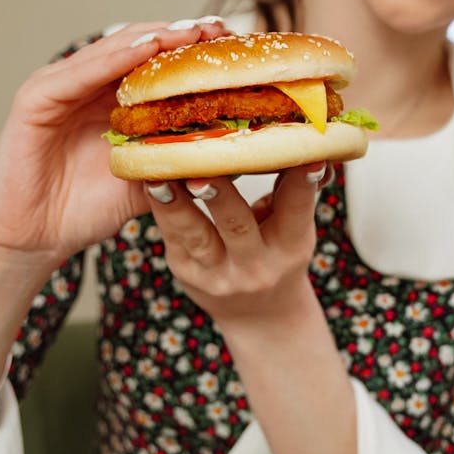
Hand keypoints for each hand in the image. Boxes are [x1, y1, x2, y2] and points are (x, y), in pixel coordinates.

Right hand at [0, 18, 228, 273]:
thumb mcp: (151, 180)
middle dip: (179, 35)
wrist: (39, 240)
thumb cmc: (91, 208)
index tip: (231, 39)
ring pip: (112, 50)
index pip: (157, 59)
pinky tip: (144, 49)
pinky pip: (78, 73)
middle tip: (216, 27)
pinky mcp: (35, 99)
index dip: (192, 48)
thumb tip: (238, 152)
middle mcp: (88, 84)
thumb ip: (182, 159)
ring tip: (188, 32)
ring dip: (153, 38)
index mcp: (114, 96)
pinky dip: (113, 58)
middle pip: (139, 45)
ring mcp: (60, 87)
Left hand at [145, 162, 328, 326]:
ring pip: (195, 234)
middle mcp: (255, 264)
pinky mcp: (185, 270)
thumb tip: (302, 140)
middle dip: (220, 195)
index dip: (301, 182)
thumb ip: (292, 190)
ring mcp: (216, 272)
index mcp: (291, 246)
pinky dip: (160, 207)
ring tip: (158, 177)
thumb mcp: (294, 228)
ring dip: (175, 204)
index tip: (305, 155)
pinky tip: (148, 181)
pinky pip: (172, 235)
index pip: (296, 207)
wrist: (258, 313)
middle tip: (203, 168)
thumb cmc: (278, 252)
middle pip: (237, 224)